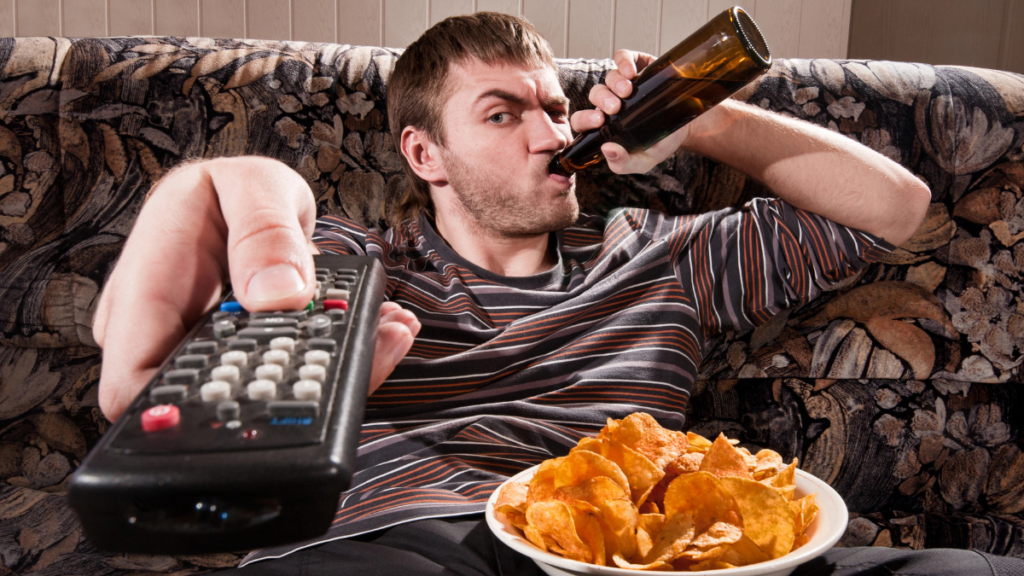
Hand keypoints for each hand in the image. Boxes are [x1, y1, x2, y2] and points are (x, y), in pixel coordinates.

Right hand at [92, 157, 418, 420]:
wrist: (246, 197)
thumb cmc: (230, 189)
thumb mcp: (251, 187)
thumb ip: (263, 234)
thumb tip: (278, 294)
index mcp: (144, 297)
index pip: (134, 386)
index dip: (183, 411)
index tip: (260, 397)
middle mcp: (170, 338)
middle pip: (214, 397)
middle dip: (295, 384)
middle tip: (365, 348)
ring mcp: (212, 354)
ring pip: (266, 388)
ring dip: (332, 367)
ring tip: (386, 333)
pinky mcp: (255, 358)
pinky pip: (294, 369)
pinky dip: (342, 353)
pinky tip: (379, 330)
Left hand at [569, 49, 693, 173]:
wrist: (687, 125)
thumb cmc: (660, 143)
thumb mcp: (644, 161)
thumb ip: (623, 163)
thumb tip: (606, 149)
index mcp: (605, 125)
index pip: (583, 121)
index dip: (585, 119)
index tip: (600, 122)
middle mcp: (610, 103)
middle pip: (595, 95)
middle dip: (602, 100)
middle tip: (615, 108)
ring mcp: (623, 83)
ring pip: (608, 77)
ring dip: (614, 83)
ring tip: (628, 91)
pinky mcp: (637, 65)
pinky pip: (622, 57)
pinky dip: (624, 61)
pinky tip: (631, 71)